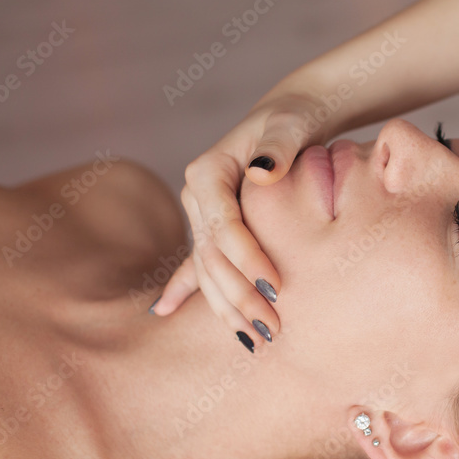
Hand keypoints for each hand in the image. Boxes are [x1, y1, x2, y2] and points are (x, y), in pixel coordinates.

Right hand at [153, 90, 331, 344]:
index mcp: (208, 172)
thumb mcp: (290, 125)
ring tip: (253, 341)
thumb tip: (262, 173)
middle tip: (271, 328)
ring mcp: (200, 215)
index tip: (277, 286)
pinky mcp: (211, 228)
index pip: (223, 224)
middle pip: (211, 255)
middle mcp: (196, 197)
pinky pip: (199, 265)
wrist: (289, 118)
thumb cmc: (294, 120)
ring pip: (205, 269)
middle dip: (239, 295)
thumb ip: (278, 147)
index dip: (246, 257)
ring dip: (225, 307)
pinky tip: (163, 312)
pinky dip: (188, 290)